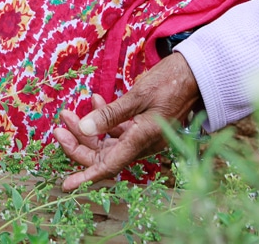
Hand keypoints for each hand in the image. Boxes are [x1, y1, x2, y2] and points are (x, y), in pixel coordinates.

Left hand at [53, 53, 200, 190]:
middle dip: (79, 144)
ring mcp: (145, 135)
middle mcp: (143, 143)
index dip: (85, 176)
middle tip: (59, 127)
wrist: (198, 73)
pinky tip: (95, 100)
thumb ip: (110, 114)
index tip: (65, 185)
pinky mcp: (146, 125)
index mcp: (142, 140)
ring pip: (109, 142)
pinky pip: (120, 130)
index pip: (108, 166)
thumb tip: (83, 128)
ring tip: (69, 113)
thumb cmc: (171, 82)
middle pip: (104, 155)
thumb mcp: (138, 95)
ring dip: (88, 129)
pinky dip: (105, 119)